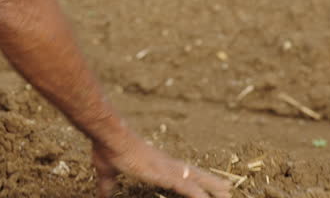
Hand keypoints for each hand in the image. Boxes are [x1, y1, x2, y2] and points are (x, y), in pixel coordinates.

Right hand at [92, 139, 231, 197]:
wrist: (109, 137)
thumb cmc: (108, 149)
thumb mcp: (108, 172)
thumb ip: (108, 185)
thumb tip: (102, 196)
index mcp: (155, 164)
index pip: (179, 173)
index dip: (192, 179)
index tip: (204, 185)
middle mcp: (165, 165)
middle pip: (193, 174)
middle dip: (210, 182)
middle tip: (227, 189)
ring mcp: (166, 168)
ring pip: (195, 180)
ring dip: (211, 187)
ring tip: (228, 193)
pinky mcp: (163, 174)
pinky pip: (185, 186)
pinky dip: (197, 194)